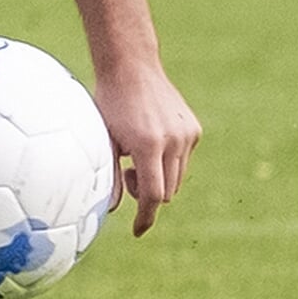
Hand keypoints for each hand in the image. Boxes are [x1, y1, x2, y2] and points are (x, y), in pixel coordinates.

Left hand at [93, 63, 200, 236]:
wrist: (131, 67)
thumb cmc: (109, 103)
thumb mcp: (103, 140)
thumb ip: (109, 176)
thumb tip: (112, 209)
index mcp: (148, 145)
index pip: (154, 195)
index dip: (145, 217)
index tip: (138, 231)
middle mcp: (173, 141)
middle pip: (168, 191)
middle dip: (148, 193)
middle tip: (126, 173)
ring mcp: (187, 135)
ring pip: (178, 178)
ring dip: (160, 178)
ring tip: (137, 157)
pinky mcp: (193, 129)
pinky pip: (183, 160)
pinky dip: (169, 161)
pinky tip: (151, 140)